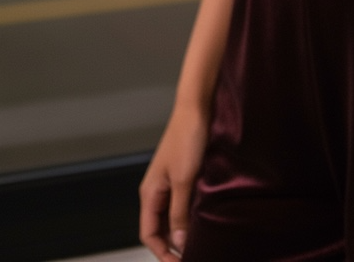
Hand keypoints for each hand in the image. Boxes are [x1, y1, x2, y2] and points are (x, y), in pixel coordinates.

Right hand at [139, 102, 208, 259]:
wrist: (198, 107)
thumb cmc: (187, 136)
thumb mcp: (183, 179)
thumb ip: (179, 213)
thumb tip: (179, 243)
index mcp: (150, 192)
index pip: (148, 233)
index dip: (162, 252)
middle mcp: (158, 189)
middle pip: (160, 228)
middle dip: (173, 245)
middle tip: (193, 256)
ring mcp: (172, 182)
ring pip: (173, 216)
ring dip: (184, 230)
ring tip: (200, 242)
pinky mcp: (185, 174)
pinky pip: (184, 203)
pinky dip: (192, 215)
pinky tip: (205, 219)